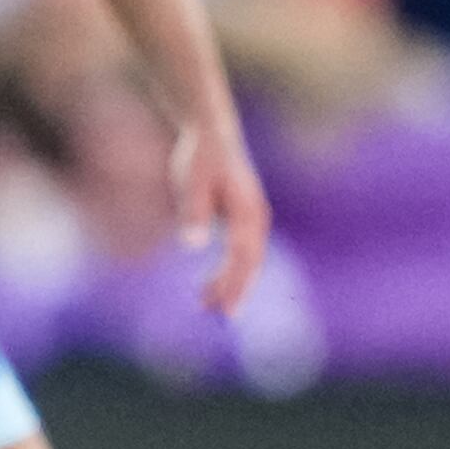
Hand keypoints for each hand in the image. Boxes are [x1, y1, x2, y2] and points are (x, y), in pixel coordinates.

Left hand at [173, 121, 270, 316]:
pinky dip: (227, 272)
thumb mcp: (192, 182)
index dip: (237, 284)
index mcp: (248, 212)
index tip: (227, 310)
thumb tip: (192, 246)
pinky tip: (208, 287)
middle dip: (236, 291)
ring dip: (230, 284)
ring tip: (205, 305)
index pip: (245, 258)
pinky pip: (239, 254)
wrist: (210, 132)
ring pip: (246, 262)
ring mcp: (251, 220)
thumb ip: (193, 213)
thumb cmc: (200, 157)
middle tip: (219, 316)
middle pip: (250, 264)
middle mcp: (256, 219)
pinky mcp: (241, 220)